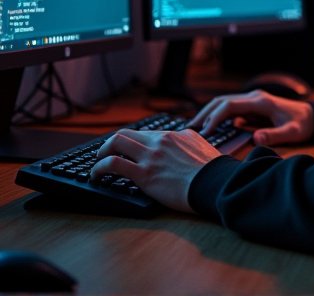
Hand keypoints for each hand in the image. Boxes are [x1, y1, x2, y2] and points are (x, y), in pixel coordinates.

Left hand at [91, 128, 220, 212]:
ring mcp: (151, 156)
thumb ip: (187, 140)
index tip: (124, 152)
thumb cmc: (211, 169)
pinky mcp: (144, 174)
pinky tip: (97, 176)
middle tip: (106, 156)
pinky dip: (99, 168)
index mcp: (172, 135)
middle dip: (110, 144)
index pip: (142, 134)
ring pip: (115, 143)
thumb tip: (182, 139)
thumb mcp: (200, 145)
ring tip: (97, 165)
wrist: (214, 182)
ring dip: (101, 154)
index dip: (129, 143)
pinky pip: (114, 164)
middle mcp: (159, 141)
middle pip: (125, 134)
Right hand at [188, 90, 313, 146]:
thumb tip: (256, 138)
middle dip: (205, 113)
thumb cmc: (303, 124)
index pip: (230, 104)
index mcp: (261, 101)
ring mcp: (252, 101)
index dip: (215, 116)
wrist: (312, 116)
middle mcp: (254, 98)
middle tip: (190, 129)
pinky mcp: (252, 107)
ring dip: (209, 113)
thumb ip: (275, 135)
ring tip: (194, 128)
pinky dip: (218, 116)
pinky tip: (210, 127)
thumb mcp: (293, 133)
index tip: (205, 132)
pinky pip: (231, 109)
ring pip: (224, 103)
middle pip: (222, 101)